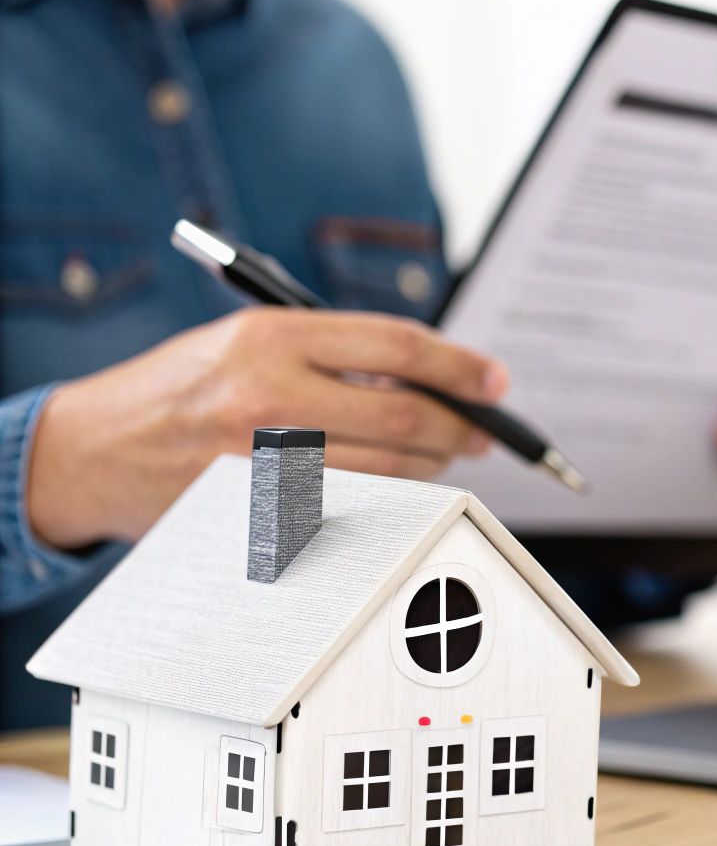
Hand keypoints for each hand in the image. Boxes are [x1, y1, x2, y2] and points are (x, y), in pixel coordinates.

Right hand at [27, 307, 508, 548]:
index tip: (495, 380)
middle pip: (404, 412)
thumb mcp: (247, 340)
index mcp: (273, 335)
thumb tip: (429, 374)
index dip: (458, 366)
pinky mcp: (258, 511)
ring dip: (431, 465)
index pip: (397, 345)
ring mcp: (264, 458)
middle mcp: (270, 393)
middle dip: (459, 426)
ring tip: (443, 456)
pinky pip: (351, 507)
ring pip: (388, 468)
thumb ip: (332, 351)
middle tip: (480, 432)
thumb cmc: (184, 388)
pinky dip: (387, 497)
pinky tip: (395, 486)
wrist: (93, 449)